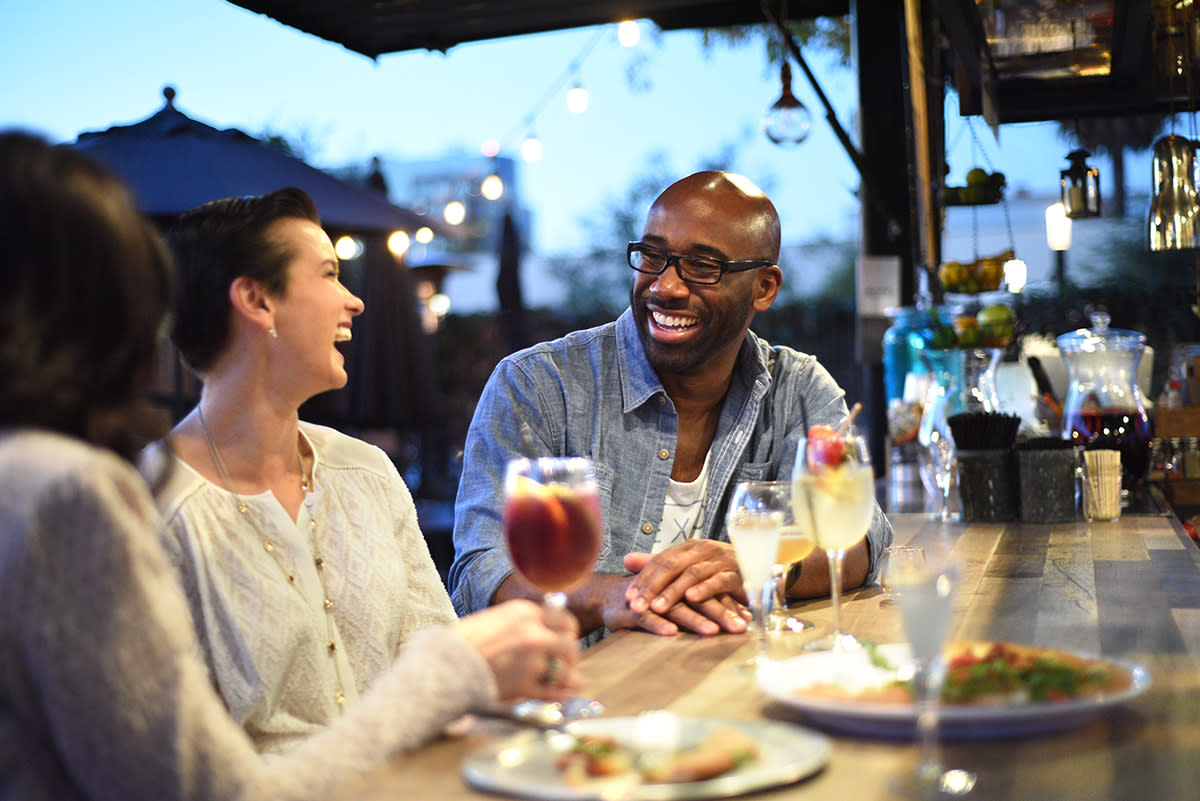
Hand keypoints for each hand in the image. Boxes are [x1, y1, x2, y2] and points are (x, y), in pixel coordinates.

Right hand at [455, 599, 581, 701]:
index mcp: (525, 612)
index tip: (565, 641)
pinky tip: (562, 694)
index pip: (565, 621)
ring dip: (567, 676)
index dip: (568, 633)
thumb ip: (525, 625)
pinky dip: (561, 694)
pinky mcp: (524, 685)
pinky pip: (554, 692)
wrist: (443, 662)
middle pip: (569, 645)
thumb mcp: (498, 620)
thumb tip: (550, 635)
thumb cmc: (466, 641)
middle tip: (566, 663)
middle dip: (571, 656)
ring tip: (567, 681)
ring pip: (564, 670)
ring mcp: (530, 660)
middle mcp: (533, 633)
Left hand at [621, 541, 748, 634]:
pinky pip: (719, 580)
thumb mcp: (687, 568)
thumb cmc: (719, 572)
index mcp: (689, 547)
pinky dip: (705, 589)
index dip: (643, 579)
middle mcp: (704, 549)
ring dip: (674, 591)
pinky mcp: (738, 574)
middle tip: (637, 606)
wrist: (760, 571)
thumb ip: (658, 564)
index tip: (628, 599)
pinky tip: (692, 599)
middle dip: (652, 587)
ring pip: (692, 573)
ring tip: (658, 607)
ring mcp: (721, 560)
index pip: (660, 560)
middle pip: (672, 565)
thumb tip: (626, 559)